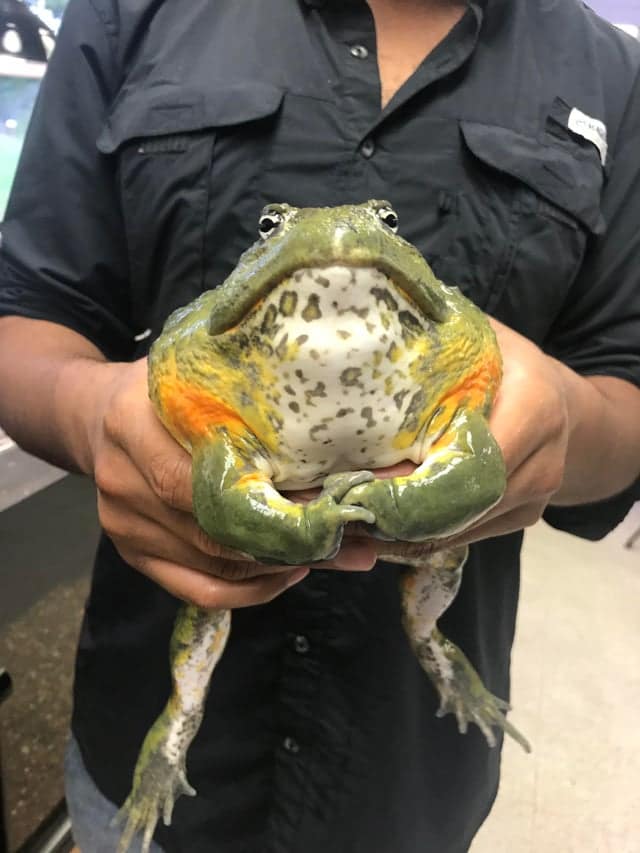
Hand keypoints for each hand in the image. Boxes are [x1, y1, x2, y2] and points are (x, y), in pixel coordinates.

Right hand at [89, 359, 376, 609]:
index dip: (266, 500)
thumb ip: (247, 406)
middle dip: (286, 540)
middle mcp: (123, 482)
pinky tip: (285, 573)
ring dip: (276, 567)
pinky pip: (197, 590)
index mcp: (133, 426)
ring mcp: (124, 526)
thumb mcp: (197, 377)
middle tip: (346, 539)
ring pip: (212, 567)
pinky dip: (248, 590)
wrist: (94, 415)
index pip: (201, 479)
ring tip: (327, 552)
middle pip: (212, 531)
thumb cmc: (162, 392)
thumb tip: (335, 438)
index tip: (327, 506)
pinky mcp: (133, 554)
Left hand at [363, 319, 569, 557]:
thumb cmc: (505, 362)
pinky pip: (467, 533)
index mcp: (534, 408)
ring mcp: (535, 496)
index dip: (418, 475)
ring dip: (408, 528)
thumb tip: (365, 366)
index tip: (364, 480)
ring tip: (356, 518)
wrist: (556, 399)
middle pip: (465, 501)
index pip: (471, 457)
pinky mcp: (522, 517)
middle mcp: (542, 461)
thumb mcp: (476, 342)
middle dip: (404, 509)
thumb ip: (434, 354)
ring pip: (463, 526)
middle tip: (349, 506)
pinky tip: (384, 524)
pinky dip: (424, 532)